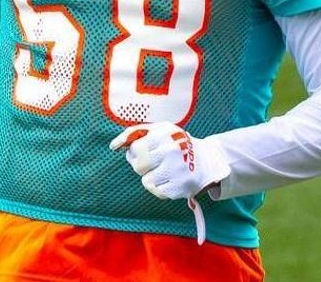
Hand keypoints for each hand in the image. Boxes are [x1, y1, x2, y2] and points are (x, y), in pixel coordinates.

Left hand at [109, 122, 229, 200]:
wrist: (206, 160)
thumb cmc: (176, 143)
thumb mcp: (159, 129)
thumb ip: (135, 132)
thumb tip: (114, 145)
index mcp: (165, 134)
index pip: (135, 148)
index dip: (135, 152)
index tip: (144, 151)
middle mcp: (171, 151)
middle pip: (138, 166)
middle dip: (140, 165)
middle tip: (150, 162)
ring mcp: (176, 171)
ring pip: (145, 181)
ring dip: (151, 176)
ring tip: (164, 170)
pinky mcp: (179, 188)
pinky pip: (156, 191)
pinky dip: (160, 187)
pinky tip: (171, 179)